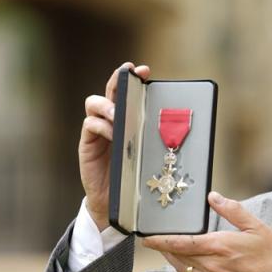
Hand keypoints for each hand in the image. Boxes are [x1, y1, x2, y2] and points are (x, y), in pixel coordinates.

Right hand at [79, 62, 150, 230]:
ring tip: (119, 114)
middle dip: (119, 79)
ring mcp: (97, 130)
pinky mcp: (87, 144)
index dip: (133, 77)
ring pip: (94, 103)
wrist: (116, 202)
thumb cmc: (136, 176)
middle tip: (129, 73)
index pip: (127, 91)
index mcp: (127, 118)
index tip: (144, 70)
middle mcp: (110, 119)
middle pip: (110, 90)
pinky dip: (101, 126)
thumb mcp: (149, 154)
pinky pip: (90, 125)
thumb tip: (183, 128)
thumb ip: (156, 139)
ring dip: (108, 105)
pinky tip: (113, 134)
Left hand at [143, 192, 271, 271]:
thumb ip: (232, 211)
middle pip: (177, 257)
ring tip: (171, 253)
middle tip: (159, 242)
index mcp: (219, 246)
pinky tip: (186, 270)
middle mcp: (212, 266)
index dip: (160, 241)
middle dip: (166, 249)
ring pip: (182, 271)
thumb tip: (214, 197)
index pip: (180, 243)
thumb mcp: (257, 228)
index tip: (147, 238)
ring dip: (174, 261)